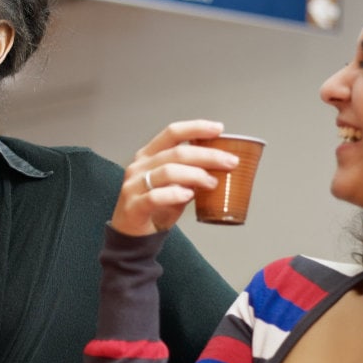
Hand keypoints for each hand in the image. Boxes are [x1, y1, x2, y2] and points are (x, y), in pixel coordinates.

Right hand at [110, 120, 238, 235]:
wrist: (132, 235)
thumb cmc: (155, 207)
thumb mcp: (175, 185)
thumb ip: (192, 174)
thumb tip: (222, 166)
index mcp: (149, 155)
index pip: (172, 133)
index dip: (196, 128)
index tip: (219, 129)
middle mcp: (139, 166)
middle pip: (176, 153)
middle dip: (207, 155)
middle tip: (230, 162)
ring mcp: (134, 186)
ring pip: (167, 172)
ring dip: (195, 175)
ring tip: (213, 183)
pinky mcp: (134, 206)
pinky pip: (155, 196)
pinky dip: (174, 194)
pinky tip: (188, 195)